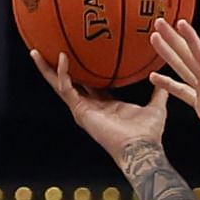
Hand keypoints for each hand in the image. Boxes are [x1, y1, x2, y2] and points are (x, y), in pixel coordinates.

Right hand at [31, 50, 168, 161]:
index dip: (82, 71)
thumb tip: (164, 79)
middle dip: (55, 69)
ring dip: (46, 69)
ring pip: (59, 84)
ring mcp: (82, 109)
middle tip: (43, 51)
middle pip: (68, 83)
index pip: (89, 84)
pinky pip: (66, 88)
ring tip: (35, 52)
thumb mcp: (156, 107)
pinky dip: (62, 73)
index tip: (78, 54)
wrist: (141, 148)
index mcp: (106, 105)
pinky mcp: (80, 110)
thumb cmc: (148, 134)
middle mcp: (90, 107)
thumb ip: (158, 93)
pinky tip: (61, 58)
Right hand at [147, 19, 199, 166]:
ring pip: (183, 70)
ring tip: (155, 40)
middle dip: (174, 40)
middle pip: (189, 57)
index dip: (191, 39)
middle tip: (159, 24)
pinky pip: (182, 92)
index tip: (180, 23)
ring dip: (169, 55)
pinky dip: (168, 85)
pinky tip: (156, 78)